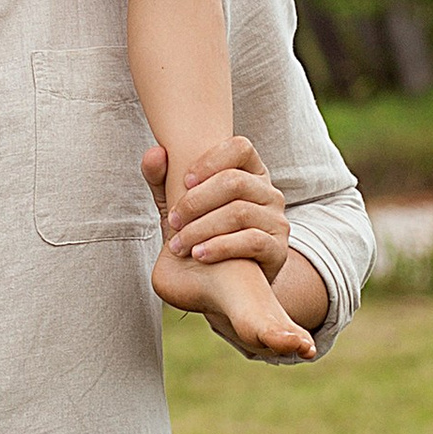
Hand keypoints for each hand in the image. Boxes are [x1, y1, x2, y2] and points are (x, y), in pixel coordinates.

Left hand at [138, 134, 328, 354]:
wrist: (225, 286)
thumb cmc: (202, 235)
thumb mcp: (179, 206)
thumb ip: (163, 180)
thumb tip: (154, 153)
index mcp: (250, 173)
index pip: (240, 147)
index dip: (211, 160)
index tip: (185, 181)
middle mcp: (269, 192)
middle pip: (235, 181)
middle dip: (196, 202)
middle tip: (173, 221)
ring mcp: (277, 221)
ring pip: (240, 212)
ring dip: (201, 228)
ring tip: (178, 245)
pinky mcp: (278, 250)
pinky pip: (252, 240)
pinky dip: (220, 247)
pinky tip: (198, 255)